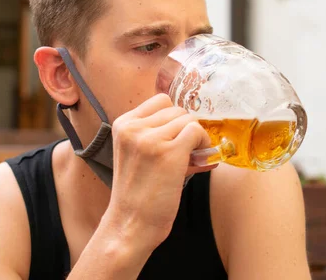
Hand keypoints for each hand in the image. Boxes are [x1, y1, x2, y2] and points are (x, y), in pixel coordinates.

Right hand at [102, 93, 216, 252]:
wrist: (130, 224)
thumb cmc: (137, 194)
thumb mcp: (136, 154)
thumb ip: (156, 134)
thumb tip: (191, 123)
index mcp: (123, 124)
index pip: (160, 101)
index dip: (174, 117)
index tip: (178, 136)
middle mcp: (133, 127)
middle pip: (176, 109)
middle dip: (185, 129)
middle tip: (186, 152)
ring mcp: (150, 139)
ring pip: (187, 119)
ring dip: (195, 137)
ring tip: (191, 159)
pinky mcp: (168, 153)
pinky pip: (196, 131)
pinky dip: (203, 144)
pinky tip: (198, 161)